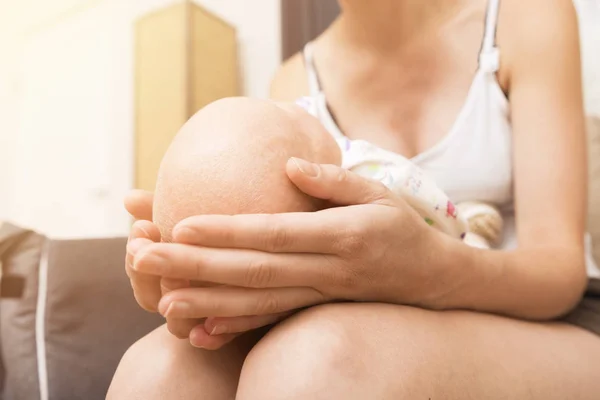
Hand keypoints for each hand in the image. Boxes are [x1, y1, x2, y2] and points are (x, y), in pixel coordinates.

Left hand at [132, 158, 449, 325]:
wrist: (432, 280)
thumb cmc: (402, 228)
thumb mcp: (379, 193)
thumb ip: (334, 180)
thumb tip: (288, 164)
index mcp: (341, 235)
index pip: (274, 232)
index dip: (228, 230)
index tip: (181, 223)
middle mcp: (327, 270)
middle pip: (253, 271)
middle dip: (196, 265)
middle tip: (145, 256)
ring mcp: (320, 294)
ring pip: (256, 302)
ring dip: (206, 300)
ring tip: (161, 298)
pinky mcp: (316, 308)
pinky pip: (272, 321)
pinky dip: (236, 326)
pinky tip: (201, 328)